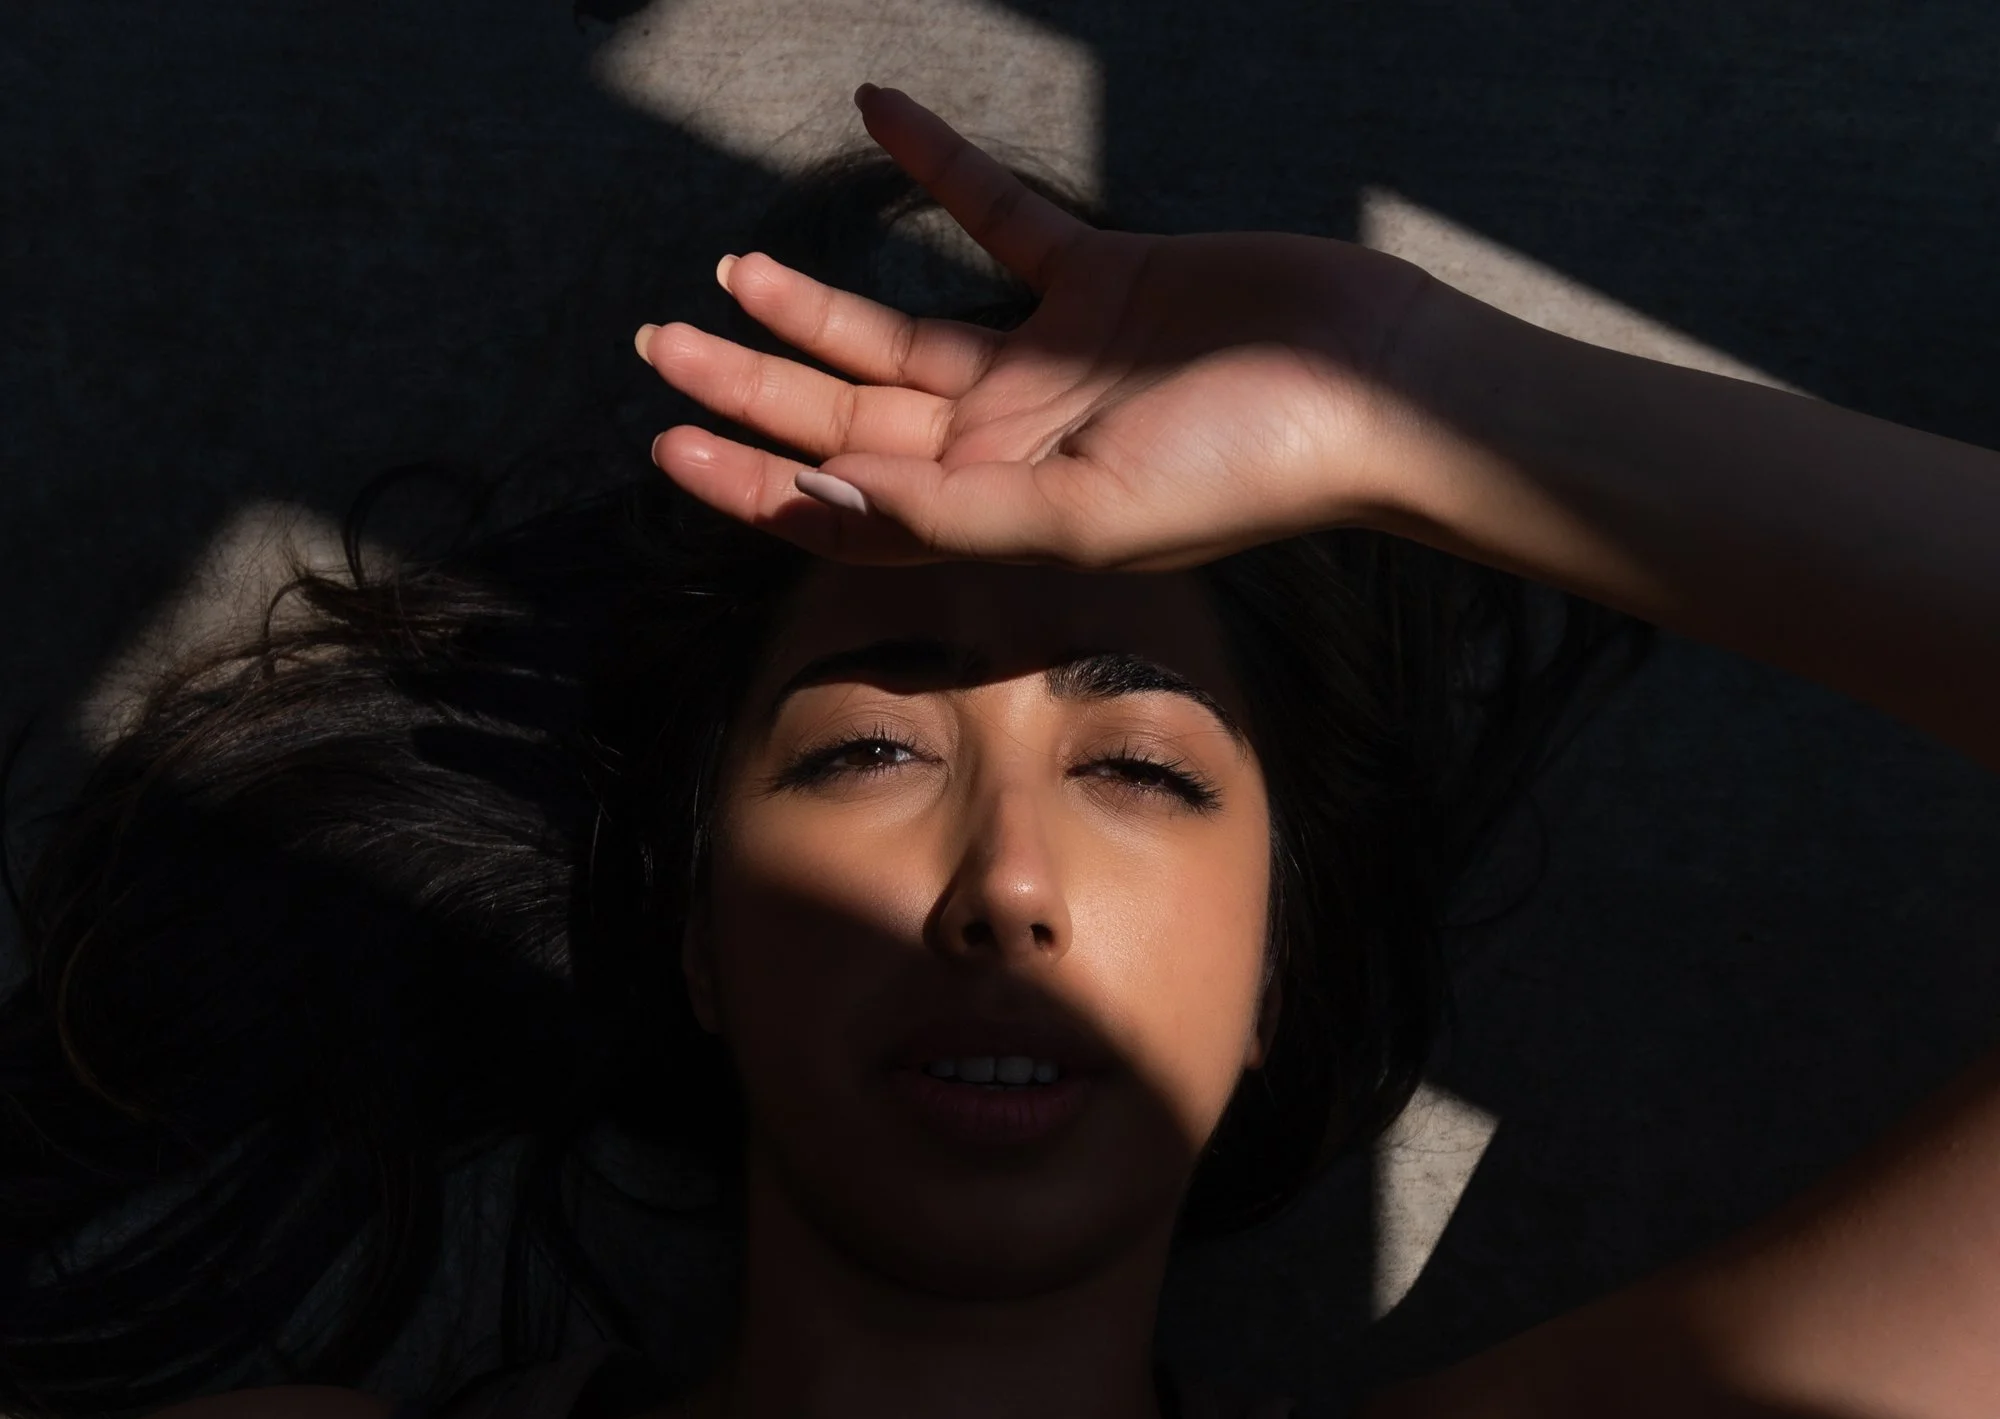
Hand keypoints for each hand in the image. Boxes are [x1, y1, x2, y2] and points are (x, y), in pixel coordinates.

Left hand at [638, 85, 1442, 570]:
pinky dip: (939, 166)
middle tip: (654, 346)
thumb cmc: (1246, 471)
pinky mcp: (1098, 278)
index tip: (667, 443)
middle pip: (848, 414)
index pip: (845, 505)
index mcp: (997, 512)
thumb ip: (957, 509)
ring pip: (898, 330)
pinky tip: (875, 115)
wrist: (1370, 387)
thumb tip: (827, 494)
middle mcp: (1006, 445)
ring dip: (812, 301)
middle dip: (751, 386)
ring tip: (724, 272)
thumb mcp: (1090, 511)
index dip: (753, 482)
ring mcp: (1048, 362)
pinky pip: (996, 215)